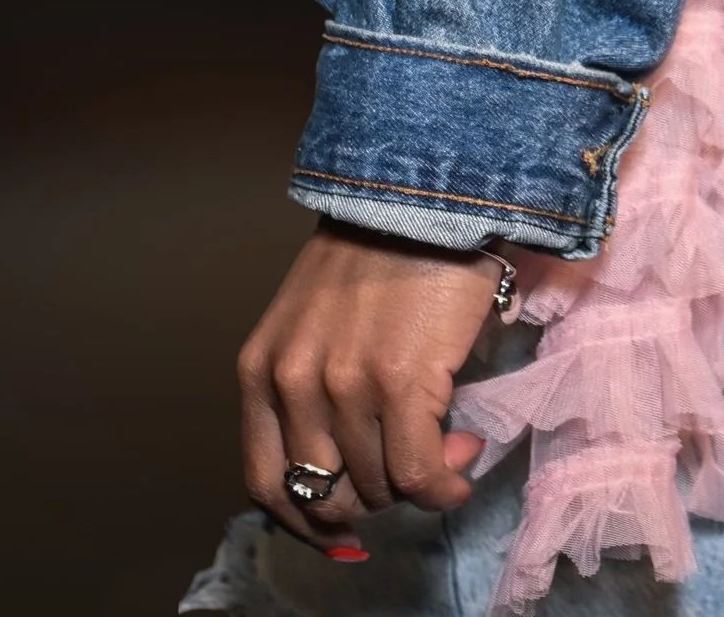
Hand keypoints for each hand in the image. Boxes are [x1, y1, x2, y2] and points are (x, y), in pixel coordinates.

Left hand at [238, 223, 501, 555]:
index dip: (306, 521)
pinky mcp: (401, 383)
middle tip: (408, 476)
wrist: (424, 192)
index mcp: (262, 371)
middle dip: (371, 501)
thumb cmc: (377, 248)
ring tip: (447, 454)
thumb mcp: (313, 319)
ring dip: (416, 486)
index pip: (268, 483)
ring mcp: (344, 387)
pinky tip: (461, 468)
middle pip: (326, 495)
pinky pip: (419, 473)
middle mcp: (293, 386)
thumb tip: (362, 460)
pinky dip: (444, 486)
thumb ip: (315, 384)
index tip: (341, 530)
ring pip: (377, 486)